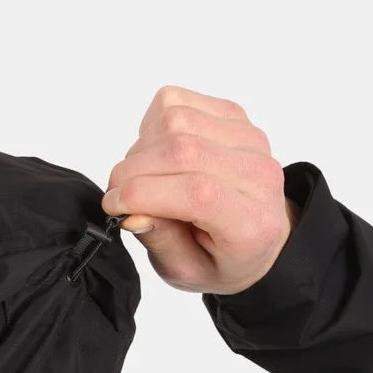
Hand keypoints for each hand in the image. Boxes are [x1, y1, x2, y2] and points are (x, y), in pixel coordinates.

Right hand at [101, 85, 299, 295]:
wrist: (257, 233)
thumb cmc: (221, 256)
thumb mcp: (187, 270)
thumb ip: (160, 242)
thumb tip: (131, 213)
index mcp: (252, 223)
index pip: (197, 193)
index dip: (144, 193)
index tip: (114, 205)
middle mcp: (258, 174)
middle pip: (183, 150)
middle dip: (133, 171)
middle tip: (118, 194)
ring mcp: (248, 137)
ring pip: (176, 120)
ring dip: (140, 148)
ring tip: (139, 176)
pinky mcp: (232, 114)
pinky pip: (177, 102)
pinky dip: (152, 126)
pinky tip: (156, 153)